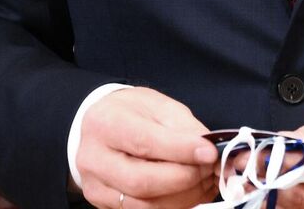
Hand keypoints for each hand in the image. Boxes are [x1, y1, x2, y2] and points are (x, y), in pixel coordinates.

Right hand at [75, 86, 219, 208]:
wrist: (101, 126)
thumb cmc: (130, 113)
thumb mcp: (156, 105)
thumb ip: (182, 127)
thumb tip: (208, 150)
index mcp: (105, 123)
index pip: (144, 142)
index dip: (180, 150)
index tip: (209, 152)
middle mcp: (94, 158)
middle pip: (142, 181)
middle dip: (184, 178)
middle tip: (209, 168)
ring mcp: (96, 186)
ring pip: (145, 204)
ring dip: (184, 195)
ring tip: (204, 180)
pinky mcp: (104, 204)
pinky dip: (175, 204)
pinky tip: (191, 191)